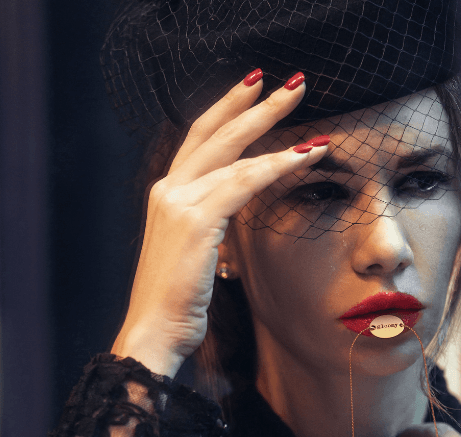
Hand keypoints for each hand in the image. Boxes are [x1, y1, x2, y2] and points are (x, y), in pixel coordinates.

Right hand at [112, 71, 328, 377]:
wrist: (154, 328)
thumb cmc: (176, 294)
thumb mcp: (192, 247)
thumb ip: (209, 217)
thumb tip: (235, 202)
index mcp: (166, 194)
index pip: (199, 140)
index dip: (226, 111)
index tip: (255, 92)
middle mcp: (168, 191)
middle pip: (215, 134)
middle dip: (255, 105)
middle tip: (292, 84)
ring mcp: (178, 204)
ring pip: (234, 156)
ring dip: (274, 129)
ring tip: (304, 107)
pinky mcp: (195, 223)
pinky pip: (242, 184)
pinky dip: (276, 167)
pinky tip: (305, 155)